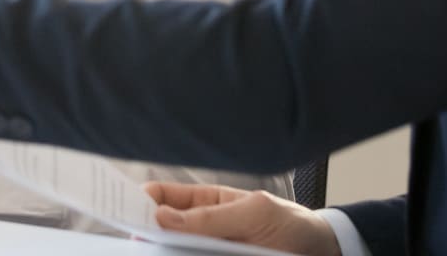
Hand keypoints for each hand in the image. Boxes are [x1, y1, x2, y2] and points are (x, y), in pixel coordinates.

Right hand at [145, 182, 341, 255]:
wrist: (321, 252)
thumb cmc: (289, 223)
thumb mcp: (254, 213)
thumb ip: (211, 216)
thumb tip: (163, 217)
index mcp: (205, 203)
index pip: (162, 198)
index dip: (141, 201)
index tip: (125, 210)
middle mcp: (202, 229)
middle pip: (162, 232)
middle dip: (146, 234)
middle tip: (137, 241)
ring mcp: (208, 252)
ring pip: (174, 254)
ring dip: (163, 254)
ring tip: (156, 252)